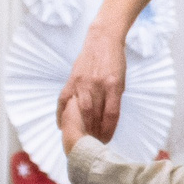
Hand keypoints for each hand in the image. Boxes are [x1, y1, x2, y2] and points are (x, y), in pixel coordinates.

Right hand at [60, 27, 128, 145]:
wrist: (102, 39)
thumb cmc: (115, 61)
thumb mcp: (121, 80)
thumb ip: (114, 99)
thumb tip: (107, 122)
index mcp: (113, 85)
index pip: (111, 114)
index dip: (109, 130)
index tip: (107, 140)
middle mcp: (97, 84)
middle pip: (94, 115)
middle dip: (94, 132)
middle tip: (93, 144)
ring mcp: (82, 82)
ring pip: (80, 110)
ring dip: (80, 127)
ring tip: (81, 138)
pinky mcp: (72, 79)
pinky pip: (64, 100)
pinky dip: (61, 114)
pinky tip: (61, 126)